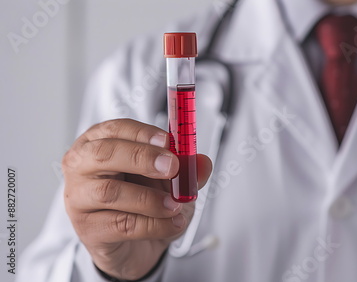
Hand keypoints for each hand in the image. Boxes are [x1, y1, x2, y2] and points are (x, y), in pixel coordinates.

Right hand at [63, 119, 211, 279]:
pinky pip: (121, 224)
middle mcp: (82, 166)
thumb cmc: (145, 202)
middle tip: (172, 167)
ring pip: (110, 192)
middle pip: (104, 154)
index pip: (115, 129)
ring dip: (150, 198)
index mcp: (100, 143)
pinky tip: (171, 224)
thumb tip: (202, 163)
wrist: (137, 246)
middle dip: (142, 158)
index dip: (142, 133)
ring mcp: (79, 198)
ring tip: (175, 205)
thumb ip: (187, 170)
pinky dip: (153, 224)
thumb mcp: (171, 180)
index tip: (167, 140)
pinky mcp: (88, 229)